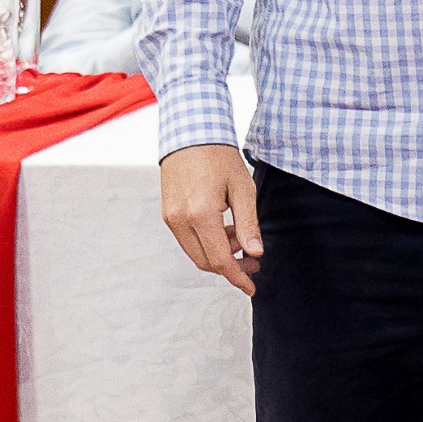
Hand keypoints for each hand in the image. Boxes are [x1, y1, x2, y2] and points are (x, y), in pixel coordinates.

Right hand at [160, 141, 264, 295]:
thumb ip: (249, 224)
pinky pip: (187, 239)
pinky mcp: (166, 213)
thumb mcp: (243, 189)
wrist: (190, 134)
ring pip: (195, 252)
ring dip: (220, 253)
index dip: (237, 277)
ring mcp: (169, 218)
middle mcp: (179, 220)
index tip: (251, 287)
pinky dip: (207, 242)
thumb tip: (255, 253)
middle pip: (205, 261)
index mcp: (200, 215)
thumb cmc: (219, 157)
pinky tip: (226, 231)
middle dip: (231, 267)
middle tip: (254, 261)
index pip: (220, 260)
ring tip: (242, 239)